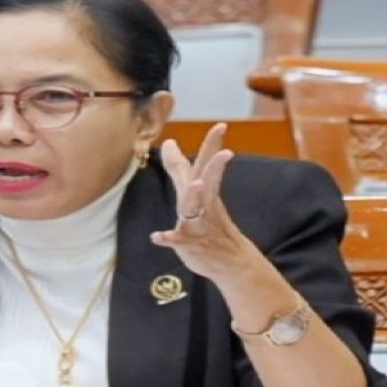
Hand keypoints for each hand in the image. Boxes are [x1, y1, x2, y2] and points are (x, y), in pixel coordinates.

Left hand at [150, 123, 255, 279]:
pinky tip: (156, 236)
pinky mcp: (190, 244)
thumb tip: (170, 142)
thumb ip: (179, 168)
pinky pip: (178, 240)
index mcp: (205, 192)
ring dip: (194, 196)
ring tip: (195, 184)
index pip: (208, 165)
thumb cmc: (208, 222)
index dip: (213, 146)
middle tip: (225, 151)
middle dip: (214, 167)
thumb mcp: (194, 193)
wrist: (230, 261)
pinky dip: (168, 238)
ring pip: (195, 209)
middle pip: (207, 182)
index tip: (221, 125)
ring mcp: (198, 224)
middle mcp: (203, 205)